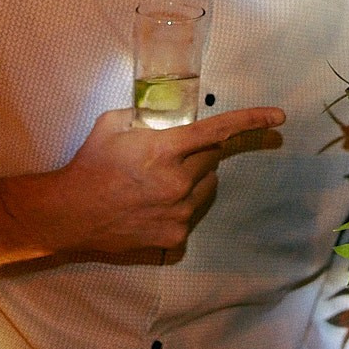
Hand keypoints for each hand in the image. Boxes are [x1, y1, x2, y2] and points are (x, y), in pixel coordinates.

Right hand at [31, 106, 282, 256]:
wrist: (69, 214)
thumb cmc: (90, 165)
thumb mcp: (113, 124)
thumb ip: (144, 114)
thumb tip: (162, 111)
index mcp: (165, 150)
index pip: (218, 131)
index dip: (251, 121)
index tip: (278, 117)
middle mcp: (178, 183)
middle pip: (212, 160)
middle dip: (198, 153)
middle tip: (169, 156)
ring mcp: (179, 214)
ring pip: (205, 188)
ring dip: (191, 180)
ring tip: (154, 184)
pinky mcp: (174, 238)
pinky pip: (190, 214)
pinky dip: (178, 206)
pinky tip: (149, 206)